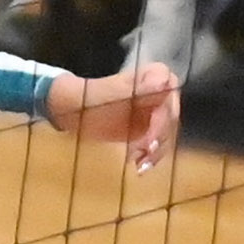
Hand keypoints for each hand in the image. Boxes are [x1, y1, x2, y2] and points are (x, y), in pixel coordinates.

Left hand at [47, 62, 183, 170]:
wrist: (74, 113)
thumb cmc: (89, 99)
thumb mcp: (110, 95)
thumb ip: (137, 88)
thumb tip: (164, 82)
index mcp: (152, 76)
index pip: (170, 94)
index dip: (164, 116)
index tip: (151, 135)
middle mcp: (159, 92)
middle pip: (170, 116)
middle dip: (159, 136)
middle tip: (144, 151)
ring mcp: (157, 111)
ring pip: (168, 133)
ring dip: (155, 151)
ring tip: (138, 165)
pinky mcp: (151, 129)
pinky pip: (159, 144)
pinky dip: (151, 157)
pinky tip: (138, 166)